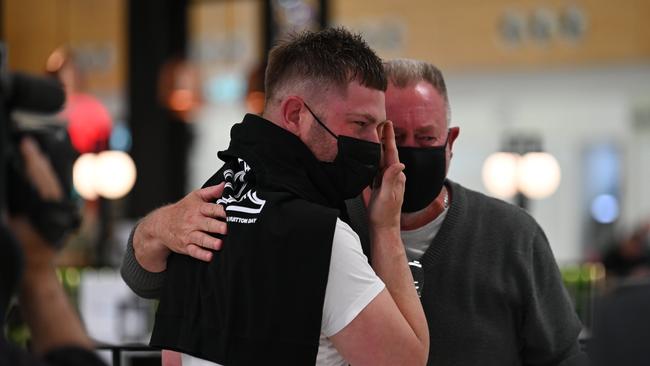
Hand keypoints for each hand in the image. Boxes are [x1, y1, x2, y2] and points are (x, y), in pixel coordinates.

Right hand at [7, 138, 61, 272]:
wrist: (36, 270)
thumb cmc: (20, 250)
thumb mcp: (9, 226)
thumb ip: (9, 210)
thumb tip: (7, 194)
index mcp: (46, 206)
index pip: (39, 177)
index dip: (32, 160)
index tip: (26, 144)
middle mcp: (58, 206)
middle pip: (49, 178)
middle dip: (38, 161)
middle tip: (29, 144)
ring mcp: (62, 211)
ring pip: (54, 184)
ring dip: (43, 169)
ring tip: (34, 153)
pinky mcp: (63, 215)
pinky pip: (54, 193)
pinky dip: (47, 181)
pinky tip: (41, 173)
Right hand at [134, 183, 226, 270]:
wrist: (161, 223)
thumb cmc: (183, 209)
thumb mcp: (195, 197)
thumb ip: (212, 191)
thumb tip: (226, 185)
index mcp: (198, 208)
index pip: (211, 208)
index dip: (222, 211)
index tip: (232, 212)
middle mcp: (194, 221)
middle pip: (208, 224)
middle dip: (218, 227)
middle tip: (227, 229)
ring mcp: (189, 234)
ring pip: (201, 239)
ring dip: (210, 242)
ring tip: (219, 244)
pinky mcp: (185, 245)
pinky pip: (193, 251)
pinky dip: (201, 254)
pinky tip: (209, 257)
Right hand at [367, 121, 404, 230]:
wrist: (383, 227)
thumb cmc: (385, 214)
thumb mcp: (387, 196)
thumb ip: (391, 179)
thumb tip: (400, 164)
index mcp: (396, 177)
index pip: (392, 153)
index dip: (389, 137)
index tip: (387, 123)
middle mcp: (393, 176)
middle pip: (388, 152)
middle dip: (384, 137)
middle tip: (380, 122)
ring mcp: (387, 180)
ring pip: (382, 158)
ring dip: (379, 145)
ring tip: (375, 133)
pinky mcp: (380, 185)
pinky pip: (378, 167)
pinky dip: (375, 157)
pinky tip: (372, 154)